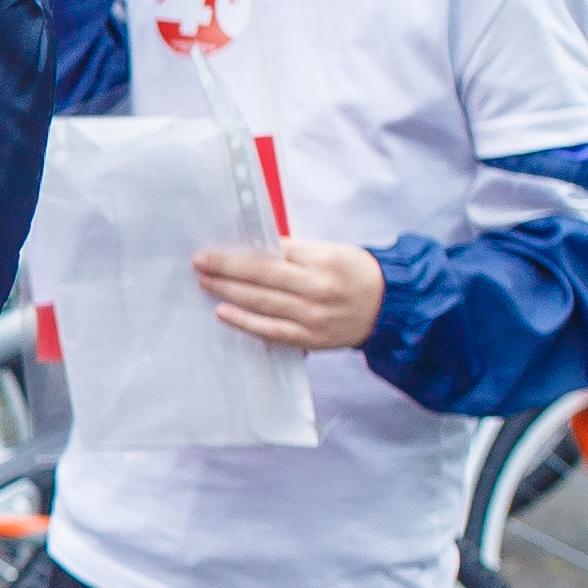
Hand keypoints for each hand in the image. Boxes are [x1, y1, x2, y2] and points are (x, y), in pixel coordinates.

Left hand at [194, 235, 385, 351]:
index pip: (274, 252)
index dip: (240, 252)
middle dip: (226, 269)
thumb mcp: (330, 252)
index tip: (214, 250)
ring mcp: (313, 316)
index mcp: (324, 260)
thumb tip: (253, 248)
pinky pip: (270, 330)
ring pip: (262, 303)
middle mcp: (318, 288)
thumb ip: (294, 251)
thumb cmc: (354, 274)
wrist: (387, 306)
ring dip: (228, 292)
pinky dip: (244, 321)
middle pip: (262, 276)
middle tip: (200, 263)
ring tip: (206, 283)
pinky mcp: (310, 338)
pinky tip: (223, 312)